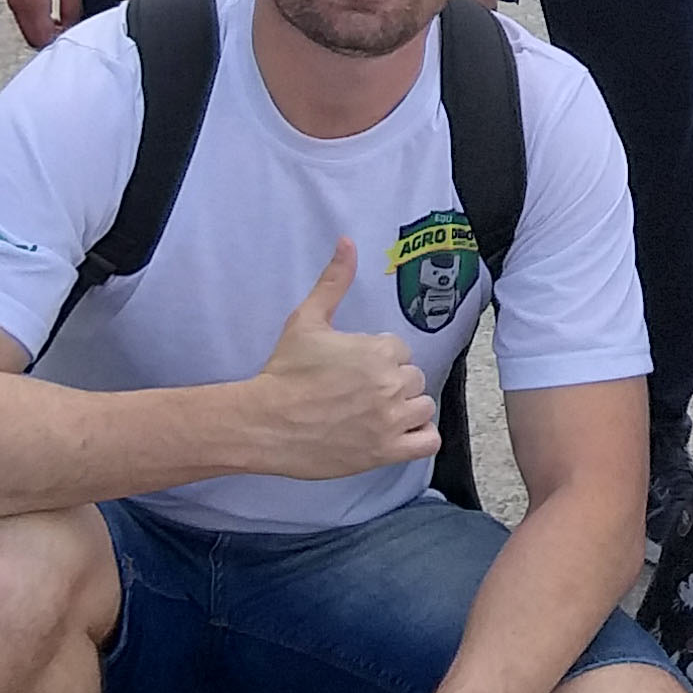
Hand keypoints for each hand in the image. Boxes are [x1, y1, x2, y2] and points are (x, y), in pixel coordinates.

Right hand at [4, 0, 80, 50]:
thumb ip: (72, 8)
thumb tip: (72, 26)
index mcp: (30, 4)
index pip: (41, 40)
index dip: (59, 42)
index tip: (75, 35)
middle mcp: (17, 4)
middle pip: (32, 38)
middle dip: (51, 38)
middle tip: (71, 28)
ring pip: (28, 26)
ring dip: (44, 28)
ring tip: (64, 17)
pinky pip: (24, 13)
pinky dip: (38, 17)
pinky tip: (53, 7)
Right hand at [246, 239, 437, 480]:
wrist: (264, 423)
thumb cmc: (284, 372)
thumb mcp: (307, 320)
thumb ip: (334, 281)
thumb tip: (348, 241)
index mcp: (378, 351)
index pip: (399, 350)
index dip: (379, 358)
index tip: (355, 369)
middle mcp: (390, 385)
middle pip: (413, 378)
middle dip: (392, 383)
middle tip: (360, 393)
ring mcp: (390, 420)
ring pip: (422, 407)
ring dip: (406, 409)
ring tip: (375, 413)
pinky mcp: (386, 451)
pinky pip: (427, 441)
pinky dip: (419, 437)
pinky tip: (397, 433)